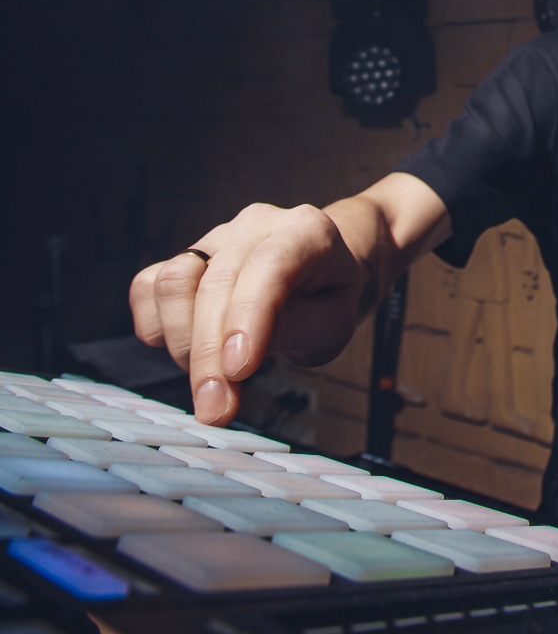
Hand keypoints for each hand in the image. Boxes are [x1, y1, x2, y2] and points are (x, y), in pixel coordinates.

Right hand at [129, 203, 372, 426]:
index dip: (249, 315)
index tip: (238, 370)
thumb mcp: (334, 323)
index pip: (271, 264)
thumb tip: (240, 353)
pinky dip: (157, 328)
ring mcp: (215, 237)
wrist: (318, 277)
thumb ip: (296, 329)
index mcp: (307, 230)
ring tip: (213, 377)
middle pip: (217, 282)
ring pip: (174, 281)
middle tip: (215, 408)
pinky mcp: (183, 258)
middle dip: (210, 354)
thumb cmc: (327, 300)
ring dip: (184, 344)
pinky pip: (147, 288)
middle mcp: (256, 225)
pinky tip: (187, 350)